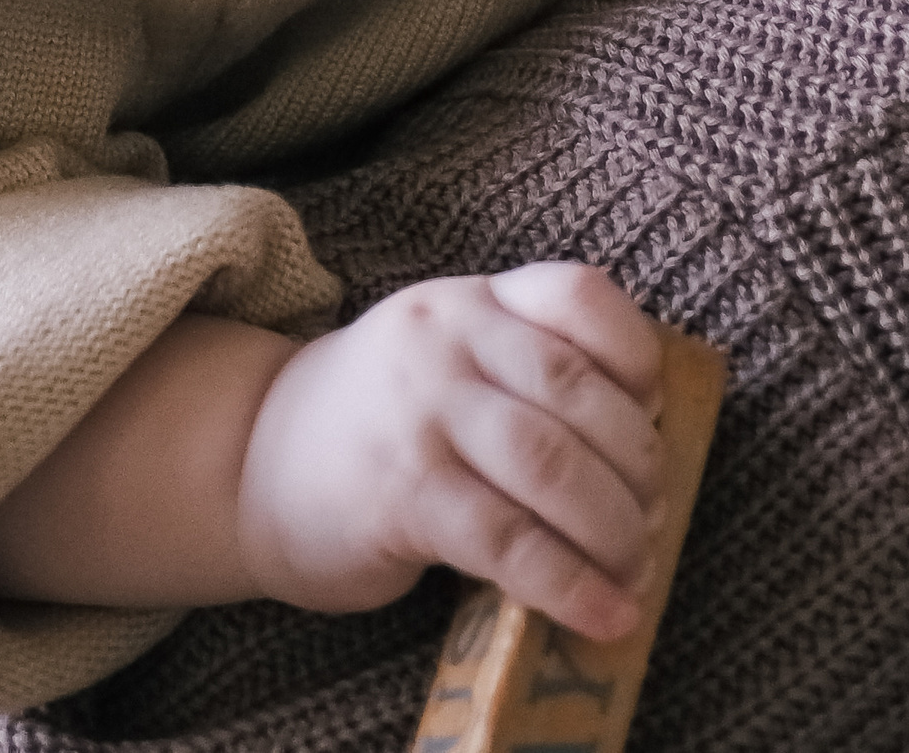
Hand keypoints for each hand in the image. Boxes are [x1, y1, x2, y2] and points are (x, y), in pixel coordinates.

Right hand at [235, 263, 664, 639]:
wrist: (252, 459)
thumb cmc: (378, 417)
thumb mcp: (443, 355)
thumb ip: (522, 369)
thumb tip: (643, 451)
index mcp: (471, 300)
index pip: (579, 294)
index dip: (637, 356)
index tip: (656, 411)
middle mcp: (447, 340)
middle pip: (577, 392)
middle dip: (638, 465)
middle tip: (655, 517)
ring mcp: (421, 413)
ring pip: (551, 466)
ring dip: (615, 530)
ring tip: (634, 571)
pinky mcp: (401, 493)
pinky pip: (508, 540)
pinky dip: (570, 585)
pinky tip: (604, 614)